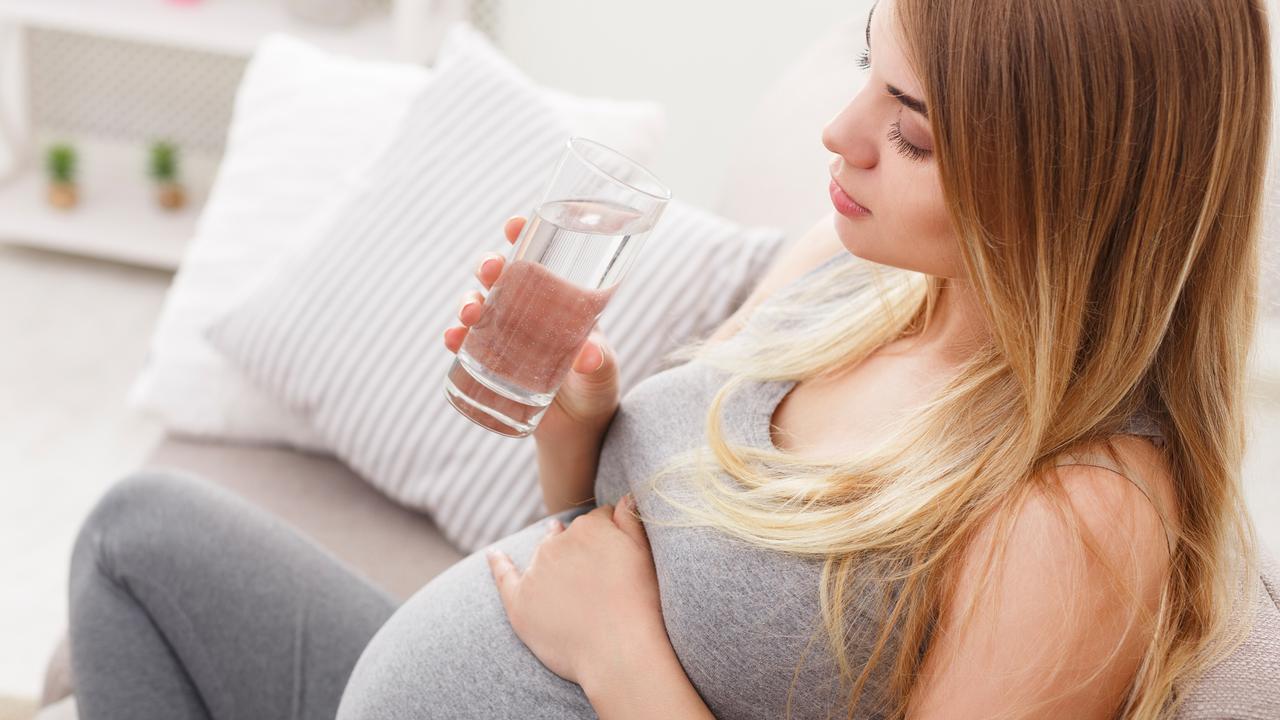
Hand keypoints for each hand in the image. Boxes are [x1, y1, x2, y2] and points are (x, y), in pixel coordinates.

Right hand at [442, 215, 620, 440]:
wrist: (577, 429)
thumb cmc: (597, 390)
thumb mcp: (603, 374)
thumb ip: (599, 363)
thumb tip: (589, 356)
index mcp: (561, 299)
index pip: (541, 257)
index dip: (524, 236)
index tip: (514, 224)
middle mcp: (529, 310)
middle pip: (502, 275)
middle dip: (489, 265)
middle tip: (490, 271)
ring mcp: (506, 334)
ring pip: (479, 303)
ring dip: (467, 301)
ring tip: (469, 313)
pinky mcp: (490, 360)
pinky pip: (465, 343)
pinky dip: (455, 337)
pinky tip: (452, 339)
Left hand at [485, 494, 667, 686]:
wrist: (618, 652)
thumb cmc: (639, 604)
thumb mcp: (644, 551)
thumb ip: (630, 517)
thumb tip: (625, 495)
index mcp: (590, 527)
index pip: (598, 519)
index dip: (610, 535)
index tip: (617, 554)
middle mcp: (558, 543)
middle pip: (568, 536)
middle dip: (580, 547)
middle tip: (597, 574)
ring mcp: (536, 571)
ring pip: (544, 554)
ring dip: (552, 557)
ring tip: (565, 575)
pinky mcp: (520, 601)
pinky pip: (503, 574)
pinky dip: (498, 563)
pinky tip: (494, 554)